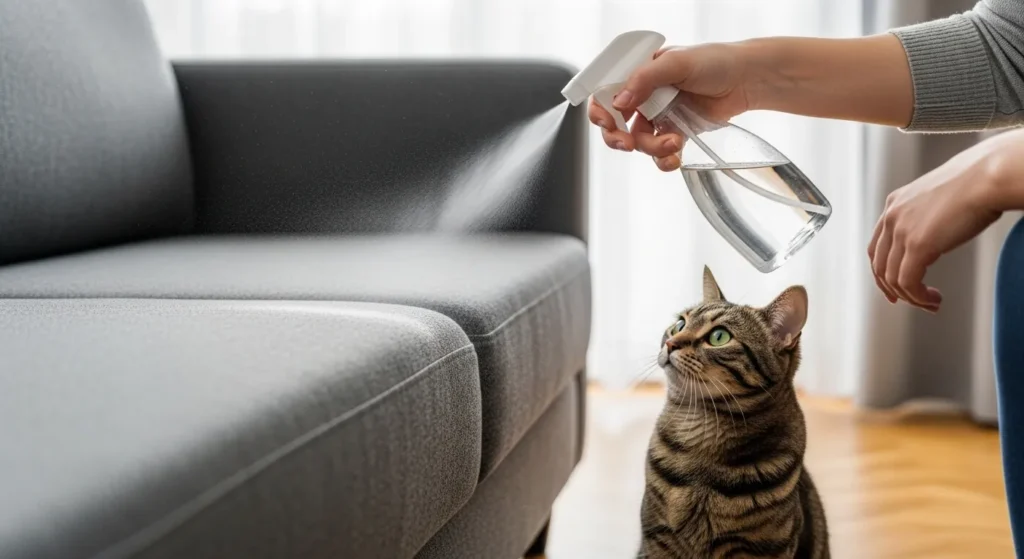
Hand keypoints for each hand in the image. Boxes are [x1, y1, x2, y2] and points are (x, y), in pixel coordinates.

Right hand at [587, 42, 754, 171]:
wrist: (747, 80)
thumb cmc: (715, 62)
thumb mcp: (676, 62)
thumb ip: (644, 79)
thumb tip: (618, 101)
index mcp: (639, 74)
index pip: (606, 93)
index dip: (601, 110)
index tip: (608, 122)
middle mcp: (644, 96)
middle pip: (616, 124)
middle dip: (617, 138)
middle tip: (628, 144)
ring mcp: (658, 116)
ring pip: (639, 142)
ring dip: (651, 147)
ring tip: (672, 143)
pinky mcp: (674, 133)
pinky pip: (659, 153)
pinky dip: (663, 160)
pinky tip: (674, 157)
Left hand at [868, 133, 1015, 311]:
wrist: (989, 176)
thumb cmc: (977, 183)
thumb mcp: (939, 199)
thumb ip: (926, 216)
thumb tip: (933, 237)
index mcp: (895, 203)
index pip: (877, 246)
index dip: (882, 272)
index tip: (894, 288)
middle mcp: (892, 216)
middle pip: (879, 265)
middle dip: (893, 289)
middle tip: (913, 301)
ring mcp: (901, 231)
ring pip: (892, 278)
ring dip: (911, 297)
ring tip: (931, 303)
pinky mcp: (917, 245)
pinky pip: (907, 282)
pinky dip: (918, 297)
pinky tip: (934, 298)